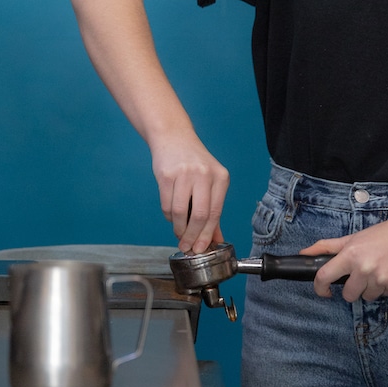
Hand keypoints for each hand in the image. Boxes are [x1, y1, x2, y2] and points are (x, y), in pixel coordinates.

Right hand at [151, 134, 228, 252]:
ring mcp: (184, 174)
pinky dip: (169, 216)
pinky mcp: (166, 175)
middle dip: (192, 236)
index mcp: (220, 177)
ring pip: (180, 212)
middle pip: (200, 215)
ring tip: (179, 232)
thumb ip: (213, 211)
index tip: (200, 249)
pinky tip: (172, 215)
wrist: (173, 137)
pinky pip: (167, 205)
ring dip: (178, 228)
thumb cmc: (194, 163)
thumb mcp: (210, 183)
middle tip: (187, 247)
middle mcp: (204, 174)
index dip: (207, 235)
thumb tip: (215, 240)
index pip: (215, 213)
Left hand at [301, 210, 387, 302]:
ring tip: (380, 269)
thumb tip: (303, 254)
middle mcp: (365, 269)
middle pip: (348, 295)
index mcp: (351, 255)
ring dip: (371, 288)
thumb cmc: (383, 234)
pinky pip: (385, 296)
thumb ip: (326, 247)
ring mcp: (382, 280)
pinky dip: (387, 287)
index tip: (323, 291)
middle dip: (352, 288)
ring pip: (367, 297)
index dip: (320, 288)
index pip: (325, 277)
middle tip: (362, 274)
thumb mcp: (353, 237)